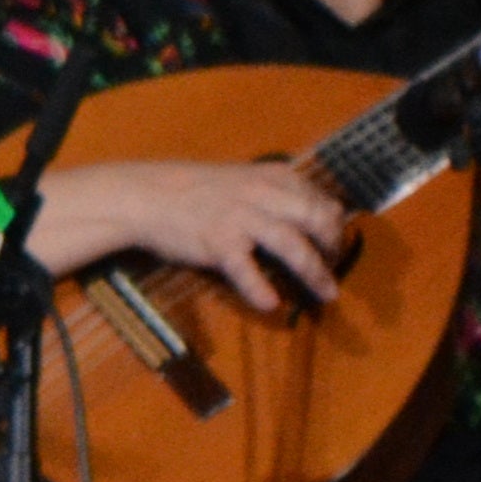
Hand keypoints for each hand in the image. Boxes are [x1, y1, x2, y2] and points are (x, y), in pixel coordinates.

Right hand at [27, 156, 355, 316]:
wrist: (144, 195)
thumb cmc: (192, 189)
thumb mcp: (240, 179)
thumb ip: (273, 192)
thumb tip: (309, 213)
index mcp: (271, 177)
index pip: (320, 199)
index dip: (335, 224)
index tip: (335, 242)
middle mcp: (263, 195)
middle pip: (316, 220)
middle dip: (333, 247)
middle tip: (334, 267)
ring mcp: (242, 219)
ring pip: (293, 245)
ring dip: (315, 273)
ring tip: (327, 295)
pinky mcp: (220, 243)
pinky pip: (248, 270)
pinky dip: (261, 288)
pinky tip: (271, 304)